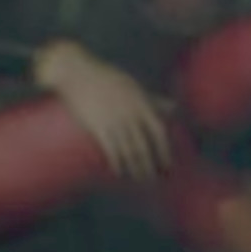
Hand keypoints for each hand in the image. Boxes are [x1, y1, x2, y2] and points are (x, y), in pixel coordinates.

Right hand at [32, 39, 170, 181]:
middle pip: (144, 146)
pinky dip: (118, 163)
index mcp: (141, 103)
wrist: (75, 72)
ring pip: (129, 152)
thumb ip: (154, 100)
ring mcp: (114, 121)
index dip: (165, 150)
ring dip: (136, 169)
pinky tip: (121, 173)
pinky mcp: (97, 126)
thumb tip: (175, 108)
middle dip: (151, 166)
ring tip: (141, 180)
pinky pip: (111, 149)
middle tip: (155, 179)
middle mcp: (130, 114)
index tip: (168, 165)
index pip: (159, 132)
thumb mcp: (134, 86)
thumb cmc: (107, 78)